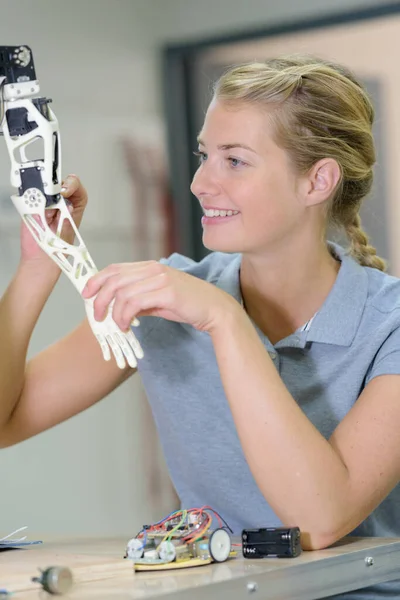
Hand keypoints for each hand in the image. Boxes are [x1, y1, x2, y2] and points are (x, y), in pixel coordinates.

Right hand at [20, 174, 87, 264]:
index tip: (65, 191)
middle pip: (59, 185)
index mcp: (73, 208)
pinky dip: (30, 199)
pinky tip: (35, 210)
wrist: (40, 260)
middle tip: (52, 194)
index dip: (73, 186)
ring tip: (44, 211)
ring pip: (43, 188)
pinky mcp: (31, 206)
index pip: (77, 189)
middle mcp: (59, 204)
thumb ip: (67, 218)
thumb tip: (67, 206)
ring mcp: (45, 204)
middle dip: (55, 188)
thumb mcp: (67, 233)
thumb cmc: (57, 249)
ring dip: (42, 195)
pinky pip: (29, 196)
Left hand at [81, 260, 238, 333]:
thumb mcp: (159, 299)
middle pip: (114, 280)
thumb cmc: (188, 305)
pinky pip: (134, 303)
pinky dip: (125, 316)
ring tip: (117, 326)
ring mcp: (160, 279)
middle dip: (99, 299)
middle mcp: (153, 269)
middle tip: (97, 316)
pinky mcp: (166, 292)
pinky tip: (126, 325)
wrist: (214, 309)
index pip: (115, 268)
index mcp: (150, 267)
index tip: (86, 294)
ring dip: (114, 312)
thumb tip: (119, 308)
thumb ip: (139, 299)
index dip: (96, 280)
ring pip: (122, 293)